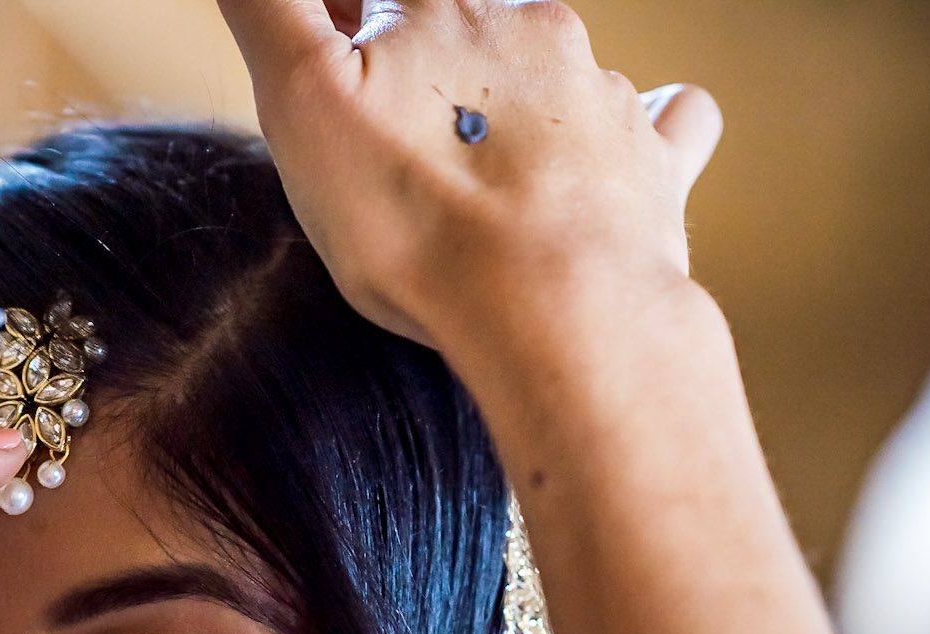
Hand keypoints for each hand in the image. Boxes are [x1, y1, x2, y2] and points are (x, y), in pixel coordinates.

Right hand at [217, 0, 723, 350]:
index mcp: (442, 9)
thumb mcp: (300, 101)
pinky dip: (640, 125)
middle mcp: (528, 29)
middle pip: (462, 24)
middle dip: (424, 64)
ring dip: (507, 96)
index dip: (350, 33)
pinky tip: (612, 152)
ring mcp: (599, 92)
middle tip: (389, 137)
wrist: (553, 307)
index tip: (335, 75)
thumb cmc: (417, 217)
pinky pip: (658, 119)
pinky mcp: (648, 160)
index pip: (381, 4)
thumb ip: (271, 11)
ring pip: (549, 62)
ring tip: (470, 171)